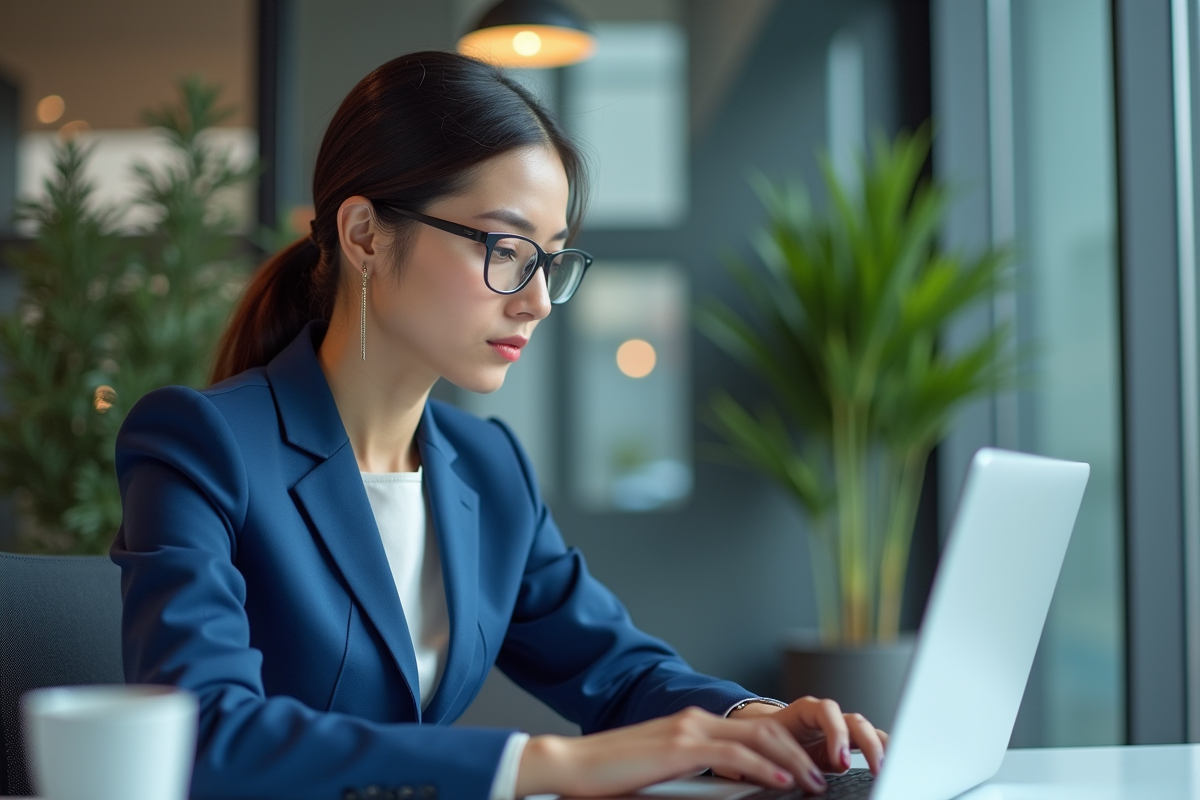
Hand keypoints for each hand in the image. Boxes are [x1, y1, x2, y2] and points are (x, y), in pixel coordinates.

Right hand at [513, 706, 829, 797]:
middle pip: (762, 732)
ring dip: (791, 762)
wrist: (572, 765)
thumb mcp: (664, 774)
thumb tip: (733, 789)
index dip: (785, 749)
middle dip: (798, 754)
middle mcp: (694, 721)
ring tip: (813, 783)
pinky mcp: (679, 747)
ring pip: (755, 740)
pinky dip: (763, 768)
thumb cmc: (611, 777)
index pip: (751, 733)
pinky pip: (733, 755)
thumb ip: (696, 776)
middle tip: (822, 778)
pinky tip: (782, 781)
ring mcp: (687, 730)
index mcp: (692, 726)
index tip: (807, 770)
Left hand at [727, 697, 888, 775]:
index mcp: (805, 712)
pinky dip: (880, 754)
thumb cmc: (765, 742)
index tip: (840, 761)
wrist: (764, 741)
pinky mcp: (847, 746)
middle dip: (867, 743)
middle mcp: (827, 719)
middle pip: (854, 721)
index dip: (837, 734)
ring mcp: (840, 731)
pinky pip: (869, 745)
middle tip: (873, 768)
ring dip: (879, 749)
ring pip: (867, 731)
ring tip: (886, 770)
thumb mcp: (769, 747)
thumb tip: (792, 777)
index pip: (827, 711)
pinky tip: (887, 768)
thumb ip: (783, 757)